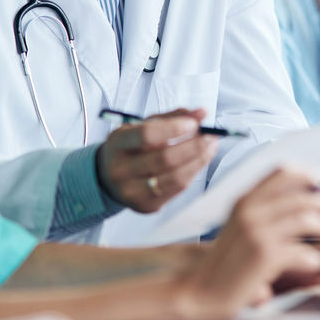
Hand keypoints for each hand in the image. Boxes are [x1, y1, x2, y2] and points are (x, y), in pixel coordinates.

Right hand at [96, 109, 219, 212]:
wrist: (108, 176)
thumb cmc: (130, 146)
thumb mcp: (143, 125)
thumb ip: (172, 117)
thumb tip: (202, 113)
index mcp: (118, 143)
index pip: (147, 135)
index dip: (174, 129)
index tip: (194, 123)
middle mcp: (121, 170)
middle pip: (166, 159)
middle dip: (194, 146)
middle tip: (211, 136)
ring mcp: (132, 191)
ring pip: (176, 177)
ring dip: (199, 160)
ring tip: (211, 147)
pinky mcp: (146, 206)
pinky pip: (177, 189)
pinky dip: (192, 173)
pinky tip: (200, 161)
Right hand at [178, 168, 319, 319]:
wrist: (200, 292)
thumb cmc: (224, 262)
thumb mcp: (239, 227)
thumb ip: (263, 211)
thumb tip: (299, 201)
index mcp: (245, 200)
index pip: (282, 172)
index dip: (308, 175)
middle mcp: (250, 211)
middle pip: (301, 196)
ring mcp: (257, 233)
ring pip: (305, 218)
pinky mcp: (264, 257)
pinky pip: (301, 251)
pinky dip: (312, 257)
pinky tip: (314, 262)